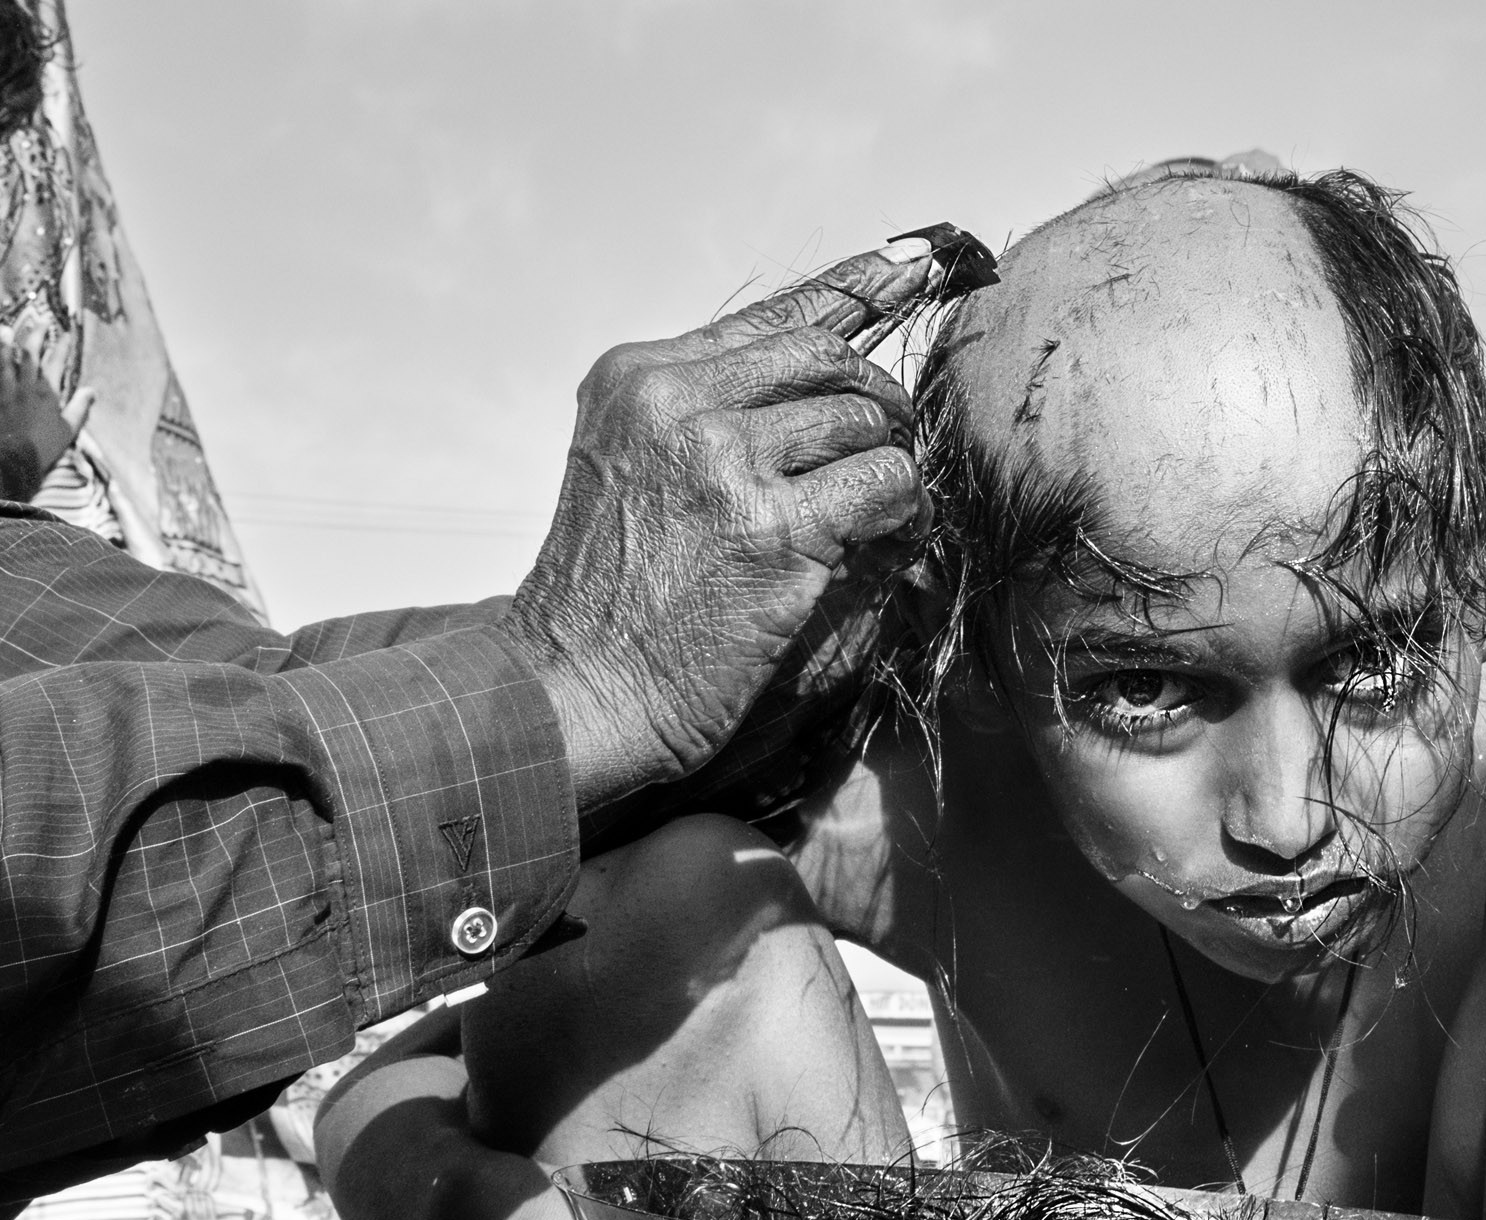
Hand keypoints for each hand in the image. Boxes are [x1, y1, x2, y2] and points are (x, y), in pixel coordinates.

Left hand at [0, 334, 94, 477]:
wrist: (15, 458)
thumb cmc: (46, 445)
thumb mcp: (70, 428)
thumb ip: (80, 407)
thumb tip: (91, 391)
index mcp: (47, 392)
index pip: (55, 363)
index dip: (61, 347)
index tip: (66, 333)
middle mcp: (26, 387)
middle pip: (29, 355)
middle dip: (34, 336)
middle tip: (38, 321)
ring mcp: (9, 393)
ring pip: (6, 362)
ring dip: (7, 345)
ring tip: (6, 330)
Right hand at [502, 238, 936, 811]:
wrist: (571, 691)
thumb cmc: (607, 601)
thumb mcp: (629, 469)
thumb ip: (704, 416)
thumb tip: (817, 382)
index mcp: (639, 378)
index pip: (771, 316)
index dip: (854, 288)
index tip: (914, 263)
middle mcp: (677, 402)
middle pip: (827, 356)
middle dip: (880, 394)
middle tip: (897, 435)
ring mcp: (723, 460)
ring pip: (863, 419)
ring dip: (889, 461)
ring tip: (877, 507)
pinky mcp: (772, 528)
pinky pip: (884, 482)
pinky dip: (903, 506)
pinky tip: (889, 532)